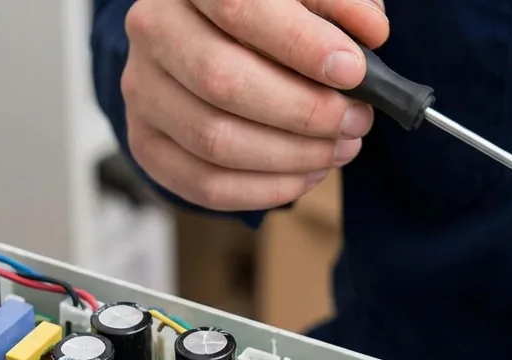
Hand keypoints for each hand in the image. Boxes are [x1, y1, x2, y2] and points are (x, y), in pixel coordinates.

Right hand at [122, 0, 387, 210]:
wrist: (206, 39)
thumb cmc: (266, 13)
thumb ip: (338, 0)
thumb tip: (370, 33)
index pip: (239, 7)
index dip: (300, 44)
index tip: (354, 71)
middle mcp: (153, 30)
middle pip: (222, 81)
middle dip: (303, 110)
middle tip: (357, 120)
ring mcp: (142, 90)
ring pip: (214, 140)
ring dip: (292, 155)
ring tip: (341, 147)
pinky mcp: (146, 142)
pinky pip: (205, 185)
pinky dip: (267, 189)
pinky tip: (307, 173)